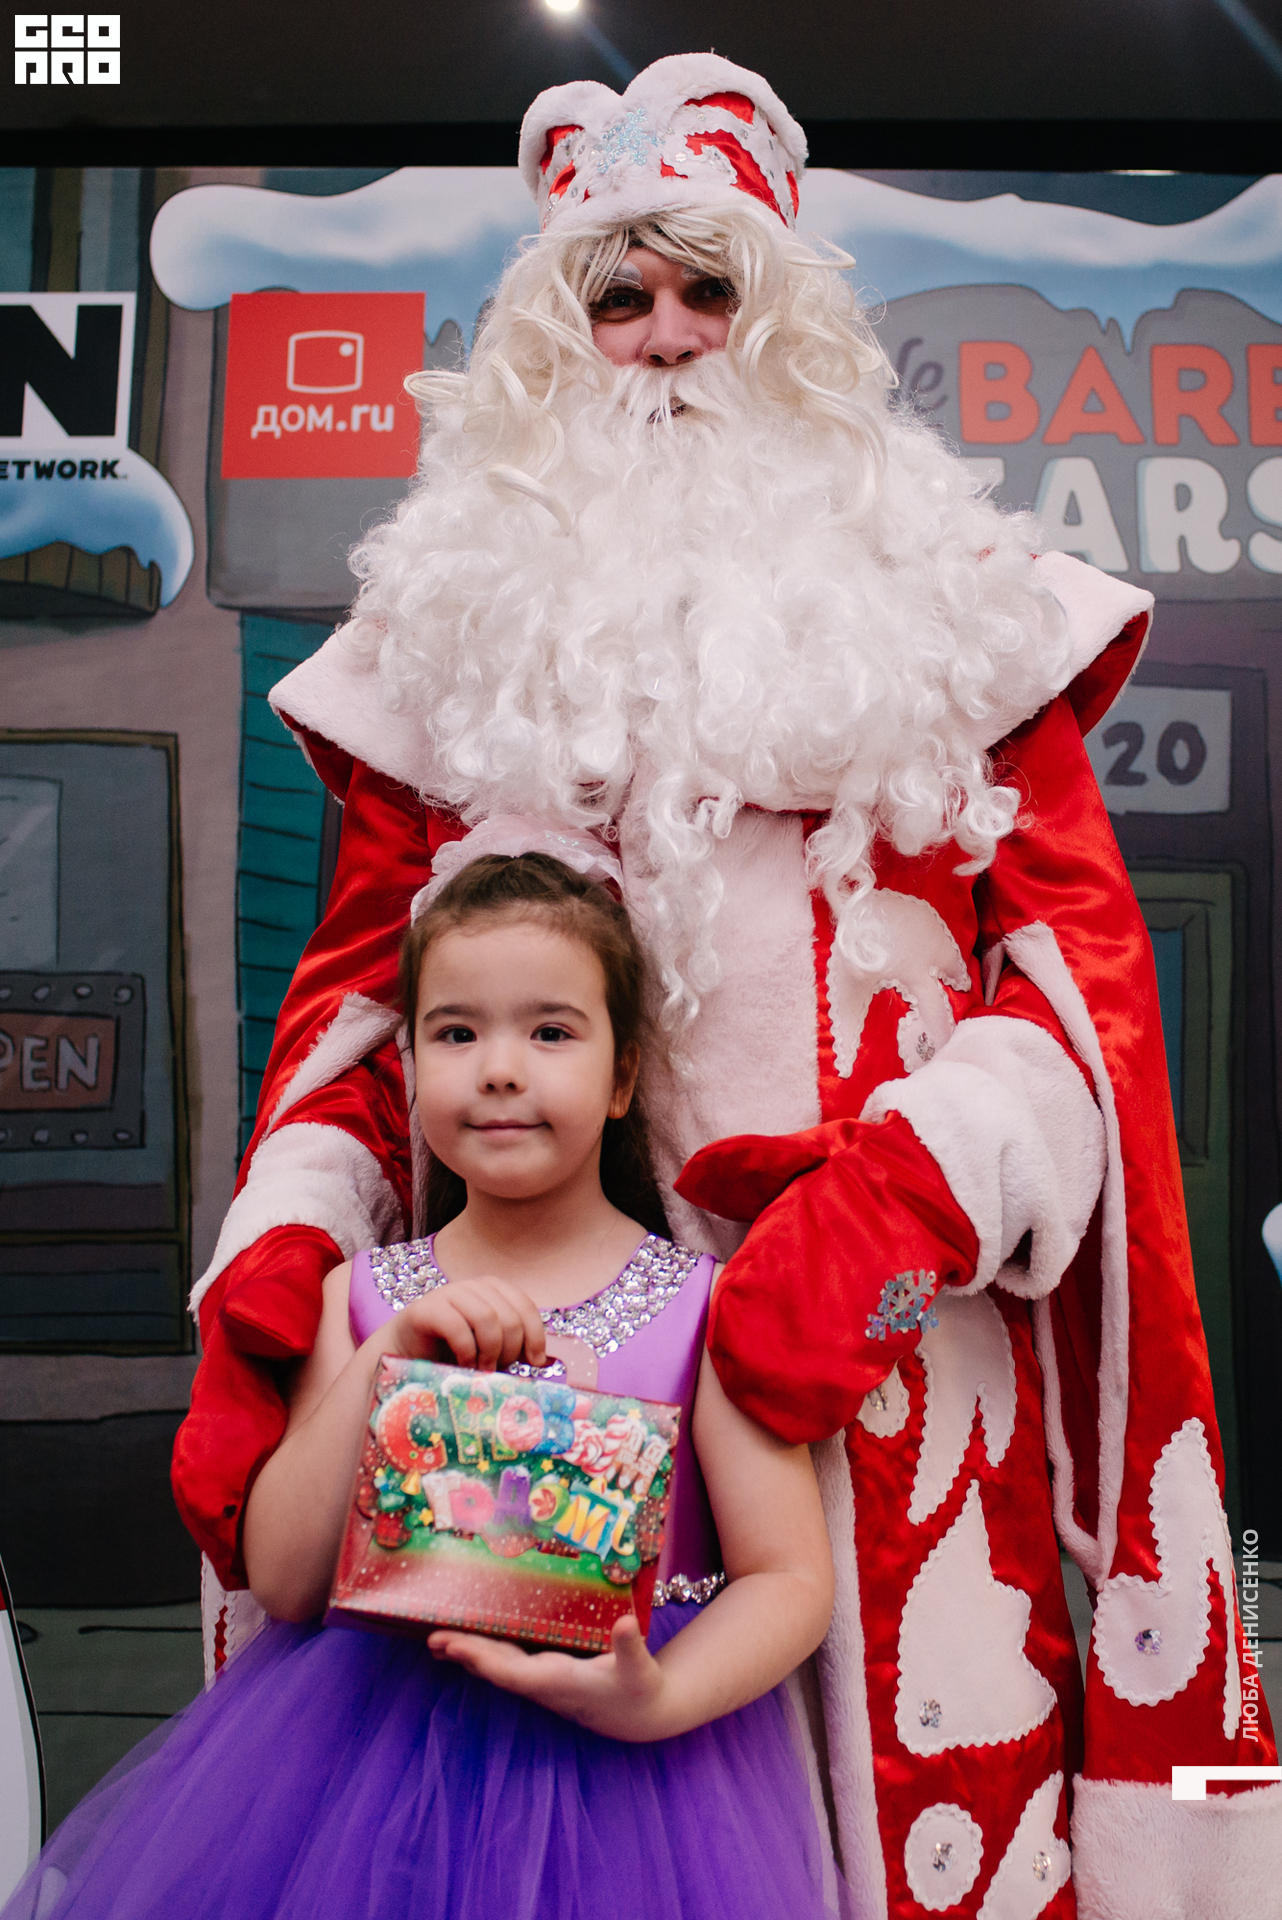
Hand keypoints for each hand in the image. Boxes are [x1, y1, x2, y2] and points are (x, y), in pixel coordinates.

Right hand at [386, 1276, 547, 1372]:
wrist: (405, 1354)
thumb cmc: (452, 1353)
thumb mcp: (489, 1348)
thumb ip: (513, 1347)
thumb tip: (545, 1362)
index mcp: (494, 1290)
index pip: (526, 1307)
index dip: (535, 1337)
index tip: (533, 1363)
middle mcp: (474, 1286)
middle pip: (509, 1316)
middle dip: (509, 1350)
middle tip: (498, 1371)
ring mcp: (449, 1293)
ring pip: (487, 1319)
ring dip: (489, 1352)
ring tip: (482, 1371)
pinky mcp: (426, 1308)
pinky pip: (458, 1327)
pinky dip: (466, 1351)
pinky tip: (463, 1365)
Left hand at [428, 1614, 668, 1741]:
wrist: (642, 1715)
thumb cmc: (641, 1689)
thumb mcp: (640, 1668)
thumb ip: (630, 1647)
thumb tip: (625, 1623)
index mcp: (562, 1682)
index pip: (517, 1674)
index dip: (487, 1662)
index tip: (460, 1649)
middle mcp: (545, 1684)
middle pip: (498, 1671)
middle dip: (467, 1655)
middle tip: (434, 1639)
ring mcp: (542, 1681)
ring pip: (499, 1667)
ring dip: (469, 1655)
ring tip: (436, 1642)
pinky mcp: (545, 1675)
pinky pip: (507, 1663)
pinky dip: (485, 1652)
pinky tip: (467, 1644)